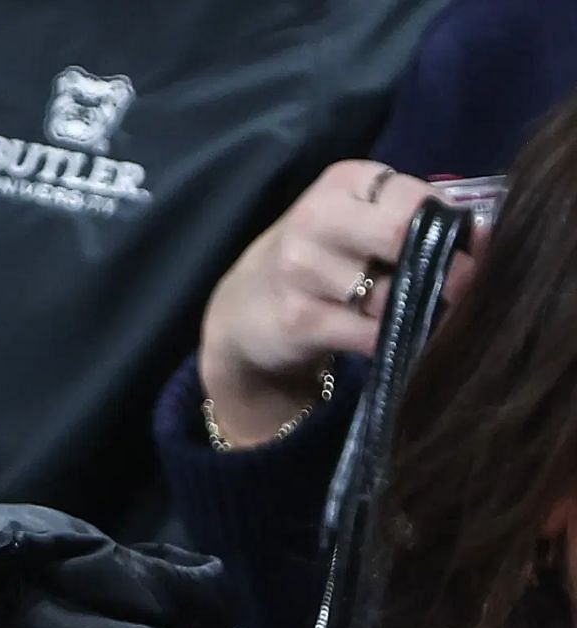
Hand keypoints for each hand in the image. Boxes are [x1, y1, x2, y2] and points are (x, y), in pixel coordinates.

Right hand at [198, 160, 480, 445]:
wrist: (243, 311)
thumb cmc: (319, 260)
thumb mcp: (358, 221)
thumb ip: (414, 219)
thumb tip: (487, 234)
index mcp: (343, 181)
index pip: (420, 200)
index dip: (452, 232)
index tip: (465, 255)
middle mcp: (316, 217)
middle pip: (405, 237)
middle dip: (442, 270)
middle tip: (455, 290)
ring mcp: (303, 269)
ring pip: (393, 294)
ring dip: (413, 311)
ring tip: (404, 313)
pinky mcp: (299, 319)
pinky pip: (373, 335)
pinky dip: (394, 342)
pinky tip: (390, 338)